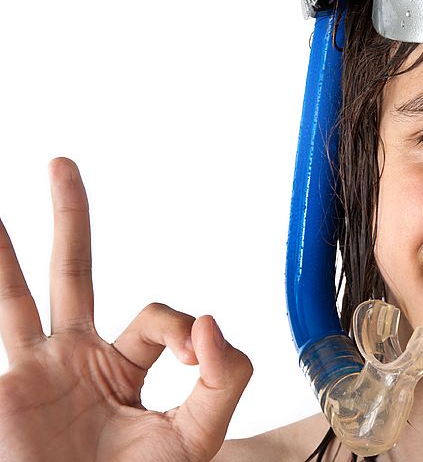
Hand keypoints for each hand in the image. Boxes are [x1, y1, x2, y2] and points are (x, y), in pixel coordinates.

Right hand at [0, 158, 252, 461]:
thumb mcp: (198, 435)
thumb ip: (223, 379)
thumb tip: (212, 321)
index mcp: (125, 368)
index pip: (158, 318)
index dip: (182, 327)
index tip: (195, 354)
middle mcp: (77, 360)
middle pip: (73, 274)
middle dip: (70, 219)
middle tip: (63, 164)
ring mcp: (34, 374)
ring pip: (16, 296)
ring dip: (2, 250)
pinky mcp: (6, 392)